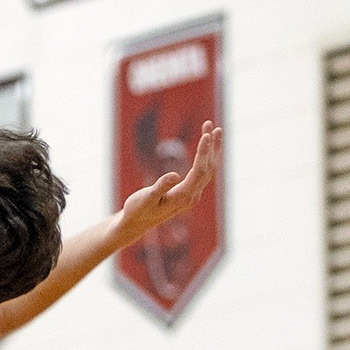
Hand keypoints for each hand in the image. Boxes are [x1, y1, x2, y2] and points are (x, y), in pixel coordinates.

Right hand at [113, 122, 221, 246]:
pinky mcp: (189, 192)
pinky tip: (206, 147)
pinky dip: (206, 157)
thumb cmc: (138, 210)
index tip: (206, 135)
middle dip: (211, 146)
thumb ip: (160, 187)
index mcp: (183, 197)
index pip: (199, 171)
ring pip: (208, 169)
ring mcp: (192, 195)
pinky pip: (202, 172)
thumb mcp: (146, 198)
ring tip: (214, 130)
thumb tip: (174, 175)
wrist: (136, 223)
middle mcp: (192, 196)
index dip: (203, 152)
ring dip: (212, 150)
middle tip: (213, 126)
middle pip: (208, 168)